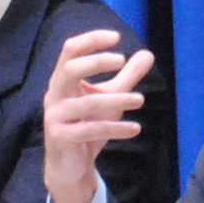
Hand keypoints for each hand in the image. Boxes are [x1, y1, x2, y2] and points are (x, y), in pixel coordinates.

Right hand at [39, 30, 151, 202]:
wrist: (69, 165)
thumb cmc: (86, 125)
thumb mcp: (109, 98)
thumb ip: (125, 77)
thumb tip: (148, 54)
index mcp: (63, 80)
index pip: (70, 50)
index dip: (91, 40)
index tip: (116, 37)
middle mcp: (55, 95)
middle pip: (70, 69)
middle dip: (96, 62)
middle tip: (121, 61)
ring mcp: (56, 117)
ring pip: (85, 103)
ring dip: (116, 100)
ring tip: (140, 100)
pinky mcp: (61, 137)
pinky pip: (89, 130)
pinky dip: (115, 129)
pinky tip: (135, 128)